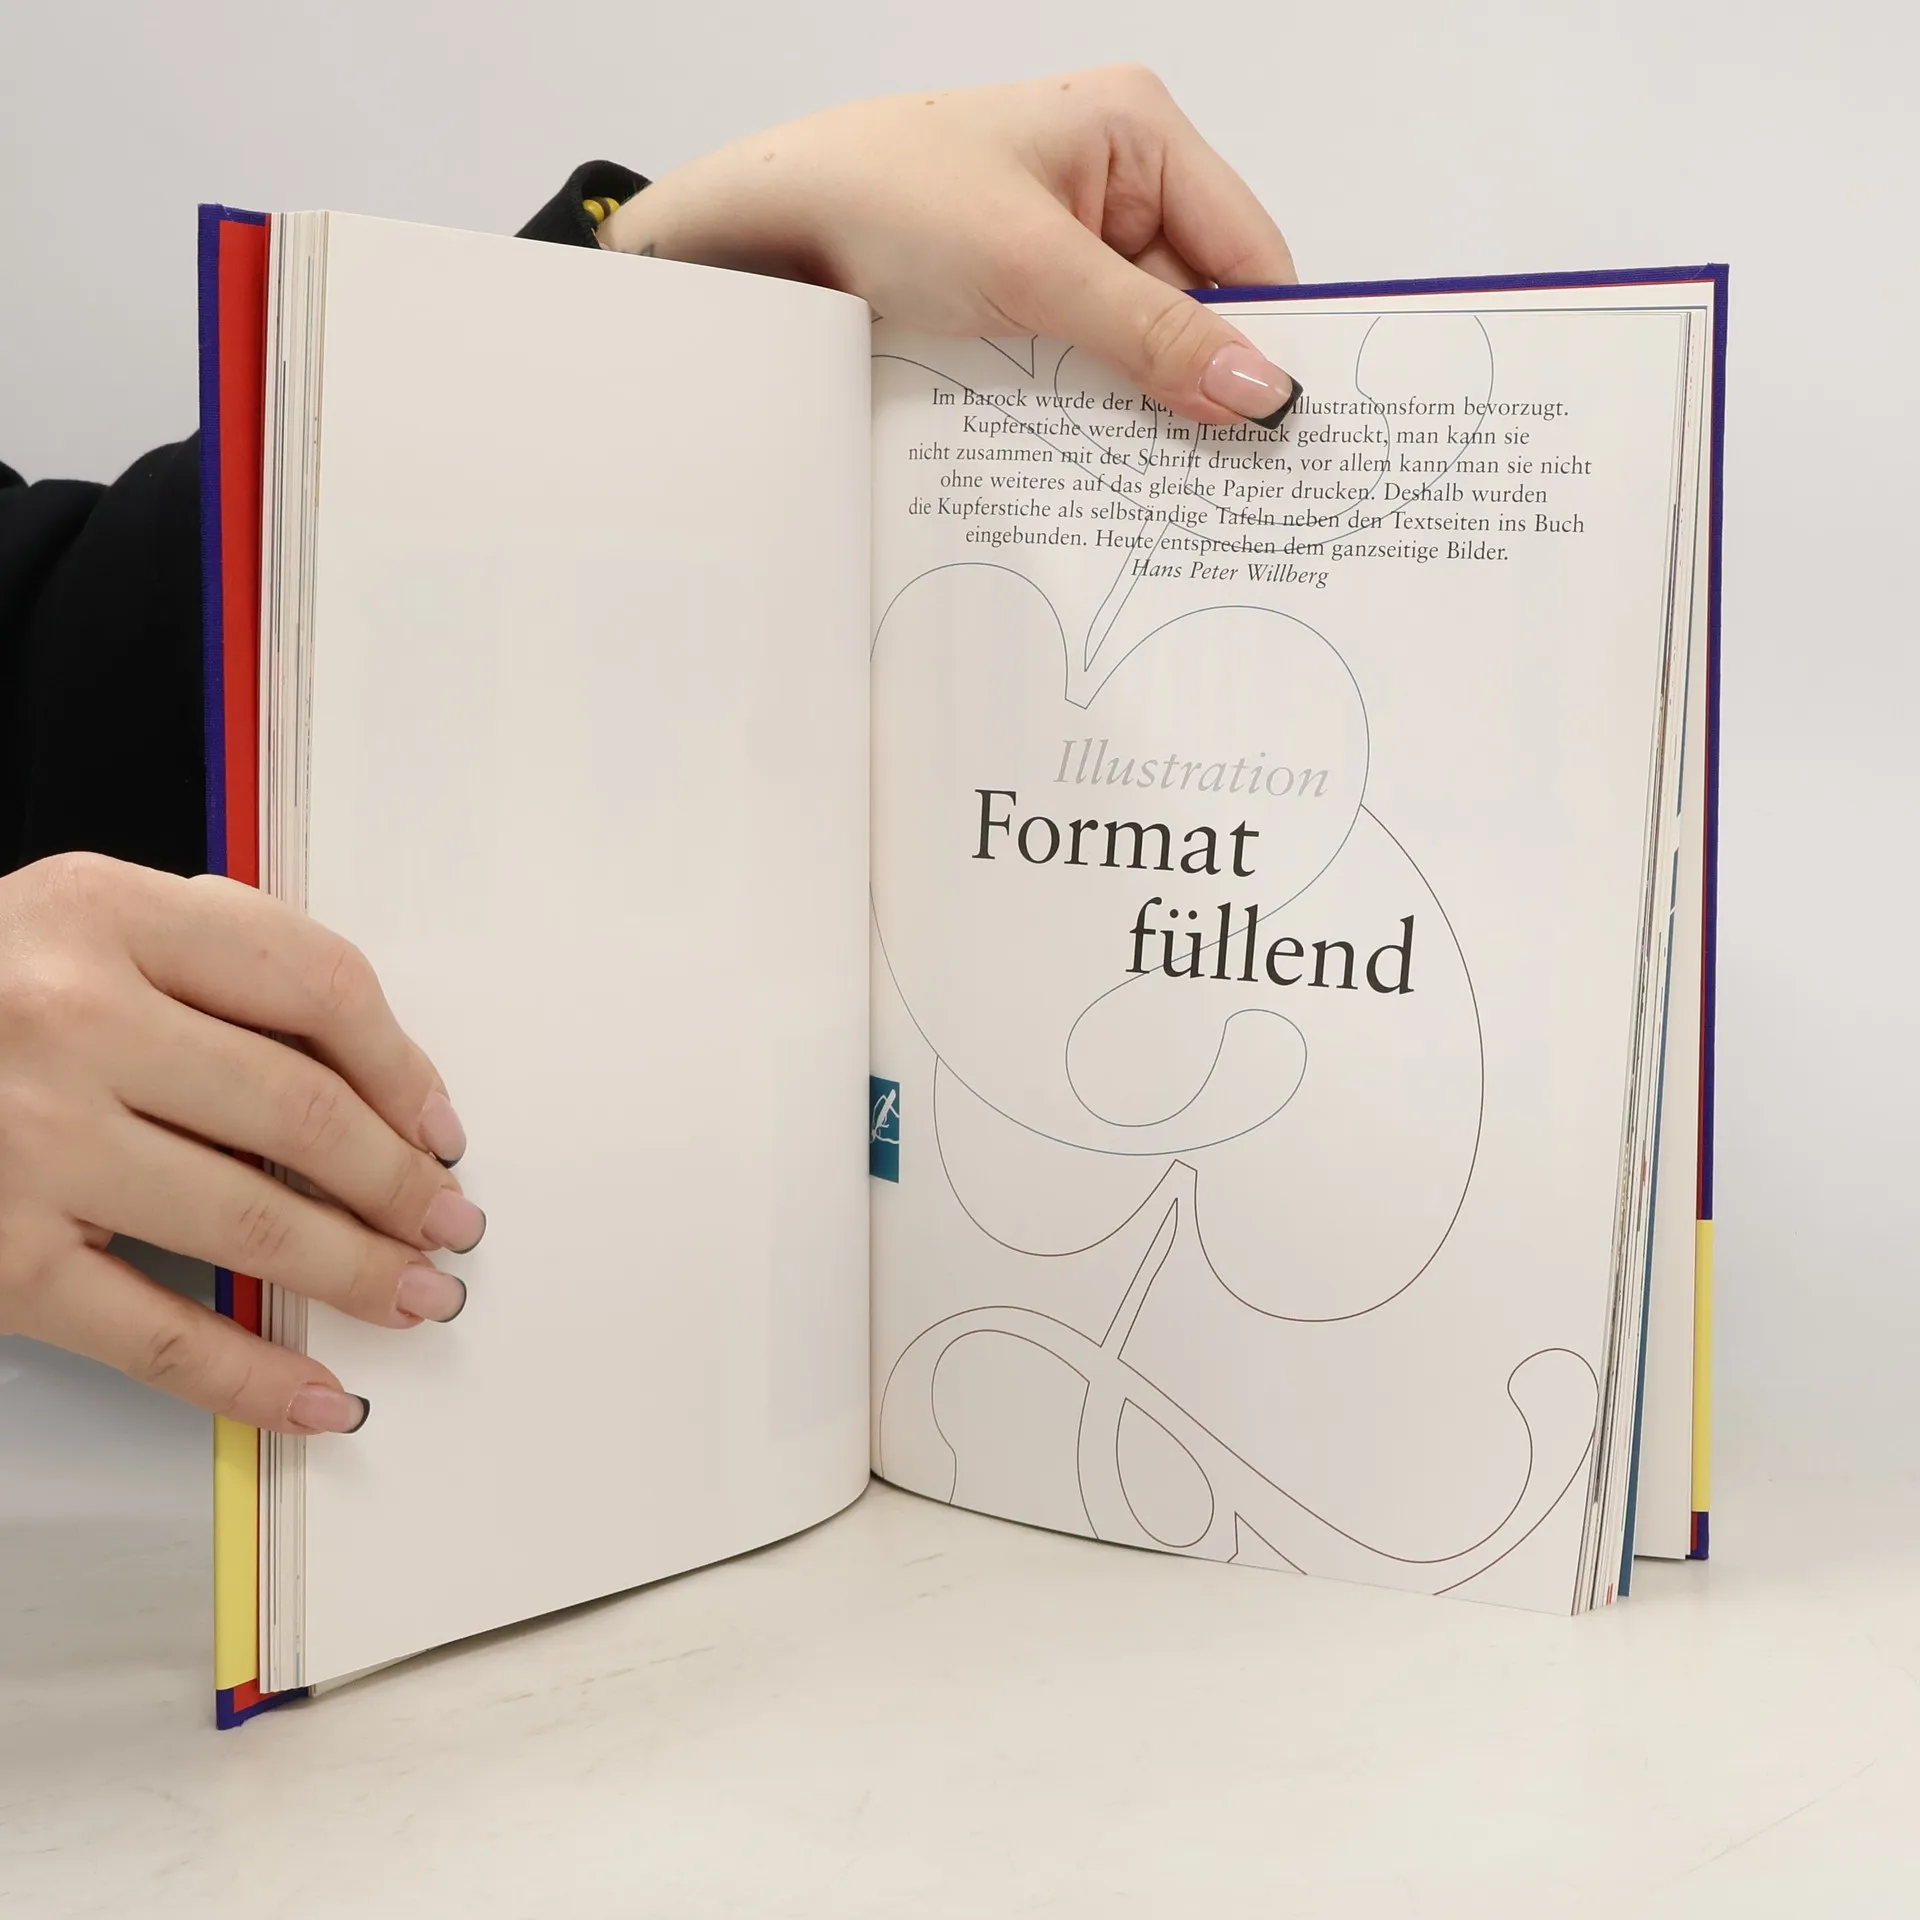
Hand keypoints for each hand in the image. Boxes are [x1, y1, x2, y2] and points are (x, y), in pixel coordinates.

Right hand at [0, 854, 482, 1431]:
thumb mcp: (76, 921)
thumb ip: (210, 955)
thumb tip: (372, 1066)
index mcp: (106, 914)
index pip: (316, 984)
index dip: (405, 1068)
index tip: (441, 1127)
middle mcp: (69, 1020)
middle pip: (301, 1112)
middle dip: (401, 1183)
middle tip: (450, 1223)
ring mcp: (30, 1143)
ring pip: (253, 1224)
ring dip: (360, 1272)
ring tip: (417, 1293)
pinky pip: (159, 1335)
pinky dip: (253, 1378)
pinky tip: (317, 1396)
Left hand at [602, 66, 1299, 428]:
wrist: (763, 233)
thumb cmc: (883, 201)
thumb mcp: (1033, 270)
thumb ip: (1152, 334)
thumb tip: (1263, 391)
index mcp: (1139, 133)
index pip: (1248, 250)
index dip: (1272, 339)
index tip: (1287, 432)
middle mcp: (1117, 182)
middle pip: (1200, 306)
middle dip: (1201, 387)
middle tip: (1226, 483)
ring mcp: (1069, 244)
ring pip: (1142, 347)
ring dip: (1141, 410)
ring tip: (1157, 484)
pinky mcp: (1027, 297)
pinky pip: (1087, 363)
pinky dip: (1091, 410)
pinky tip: (1092, 458)